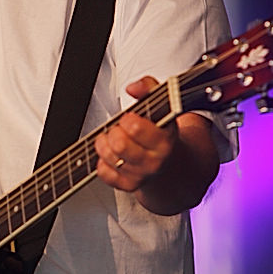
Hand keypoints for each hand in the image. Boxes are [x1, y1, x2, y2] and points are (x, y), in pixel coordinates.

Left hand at [95, 77, 176, 192]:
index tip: (129, 118)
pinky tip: (111, 155)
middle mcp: (156, 160)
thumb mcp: (161, 106)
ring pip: (109, 158)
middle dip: (114, 132)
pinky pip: (104, 173)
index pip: (135, 128)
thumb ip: (148, 88)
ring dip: (104, 144)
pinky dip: (102, 162)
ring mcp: (142, 175)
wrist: (170, 164)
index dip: (127, 119)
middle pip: (120, 144)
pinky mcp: (129, 186)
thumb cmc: (160, 132)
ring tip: (112, 139)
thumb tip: (133, 88)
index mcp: (165, 139)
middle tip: (118, 129)